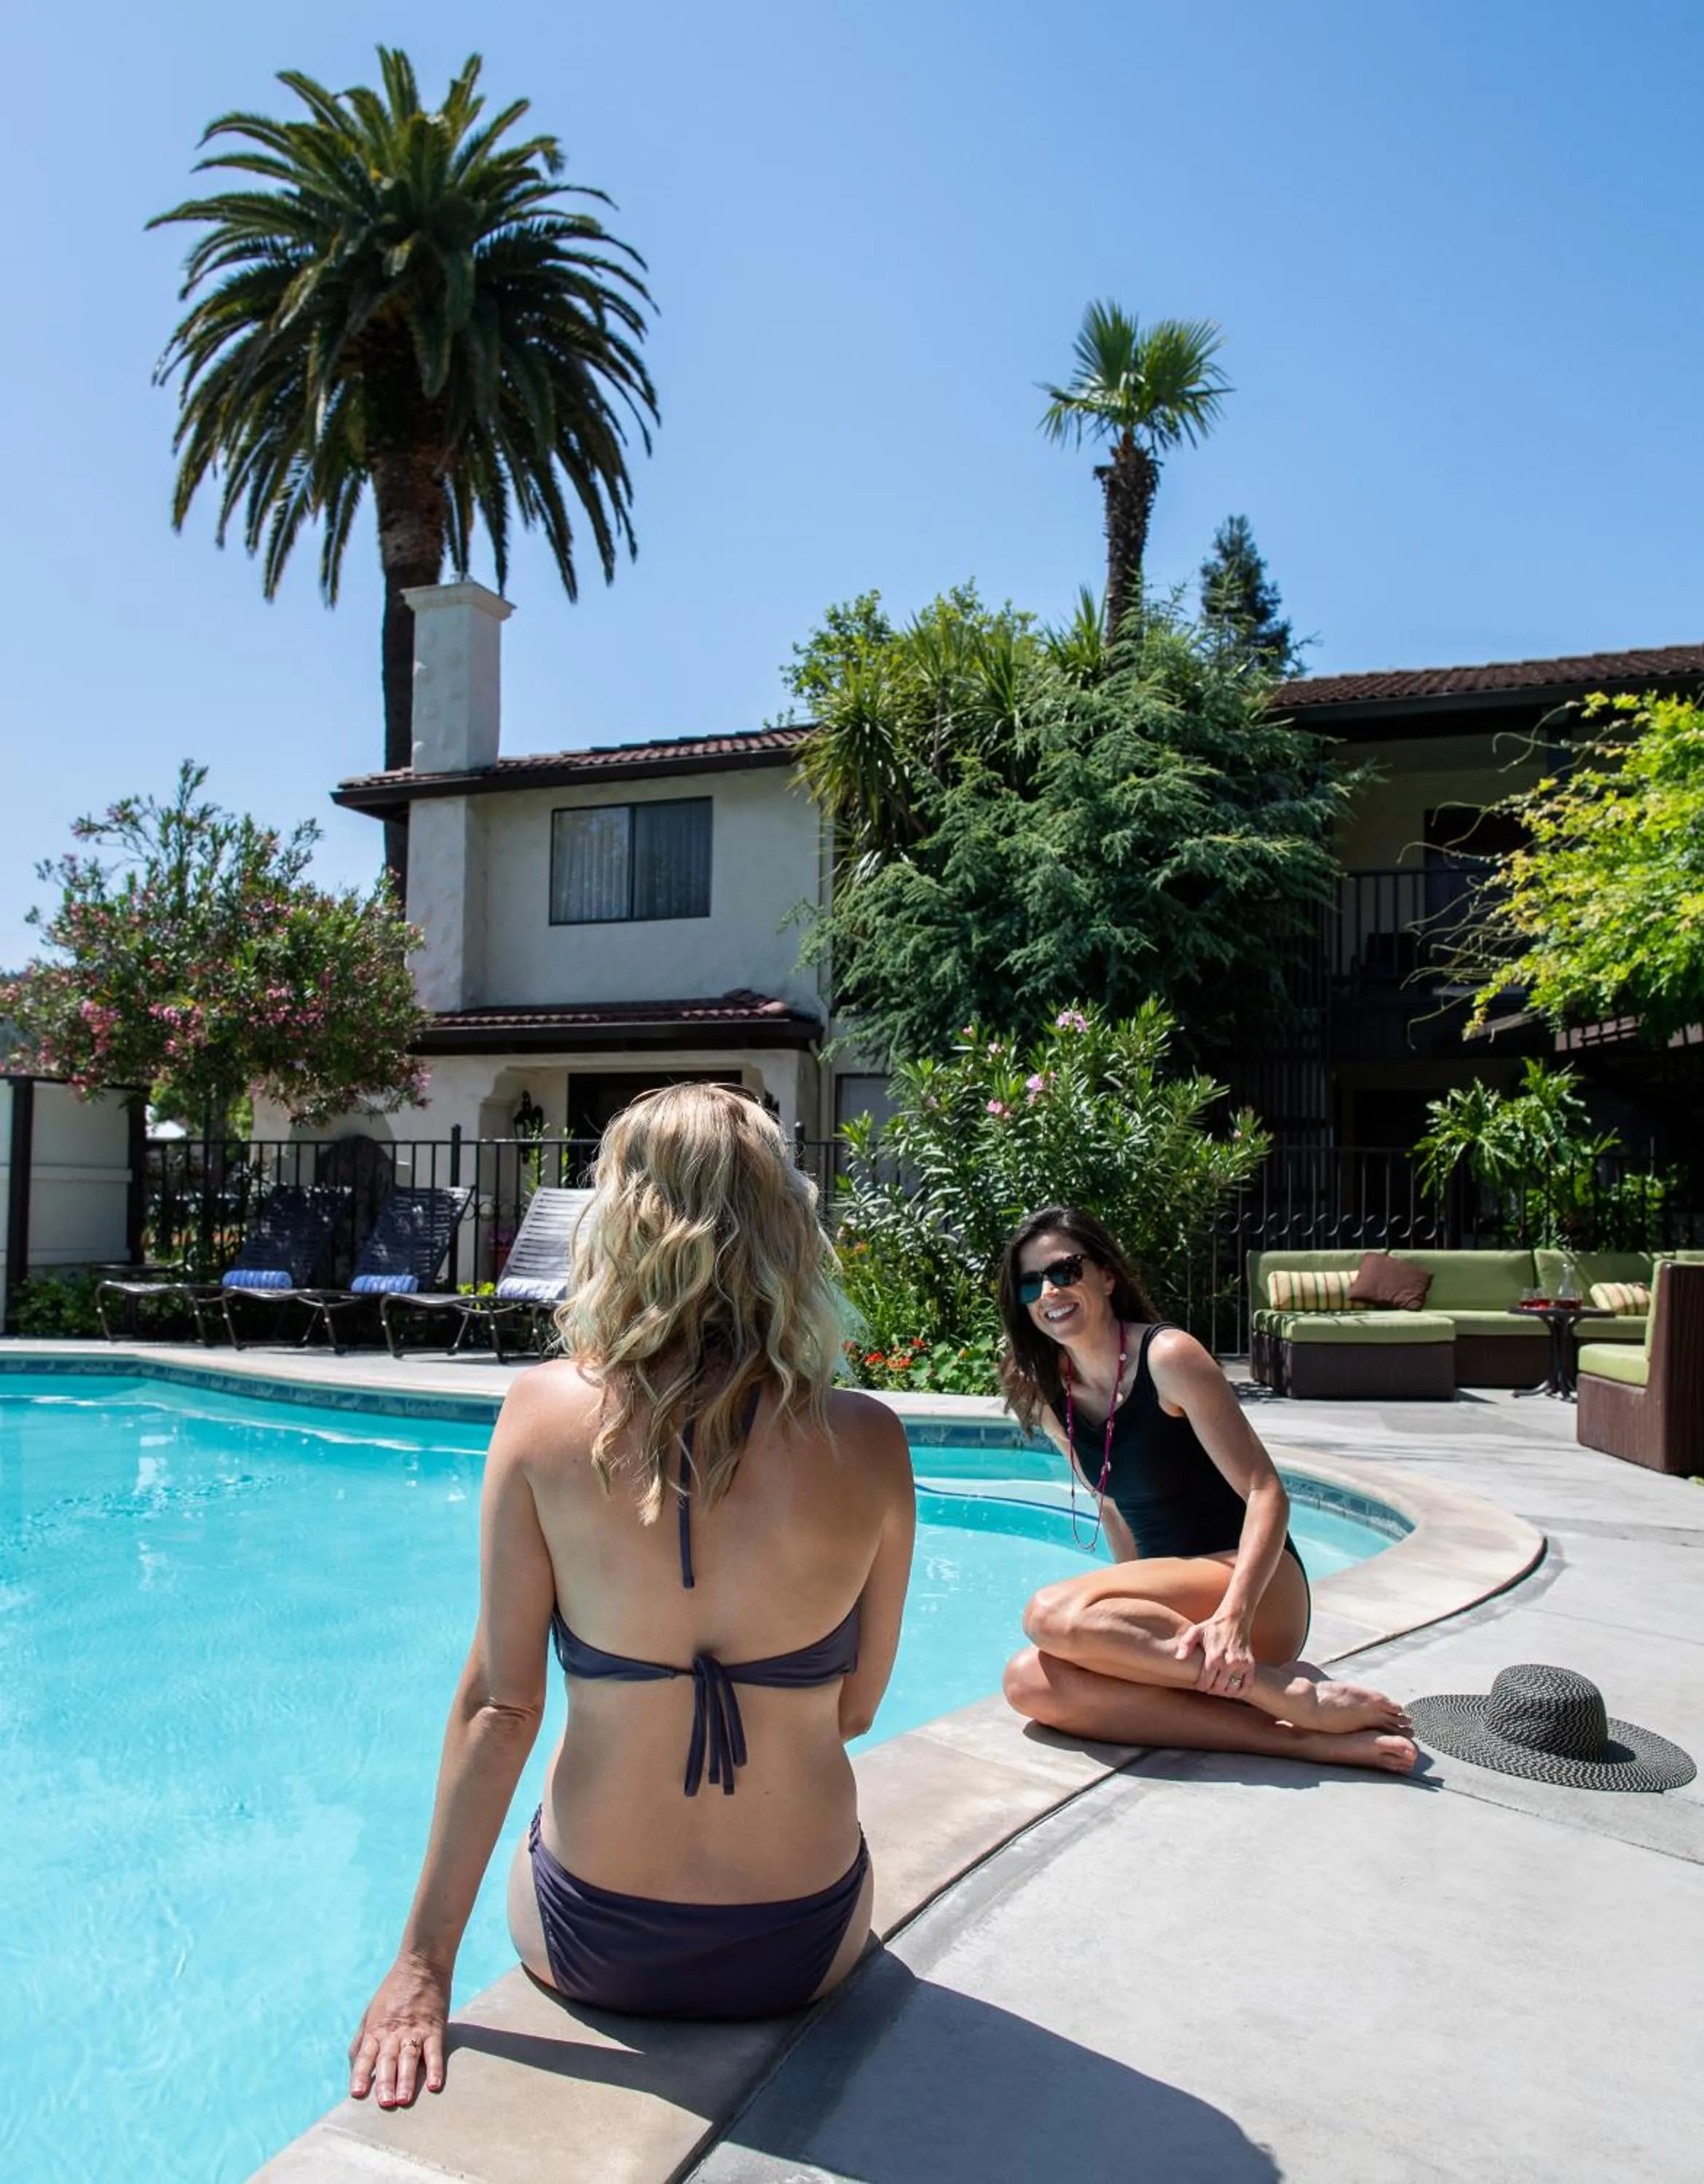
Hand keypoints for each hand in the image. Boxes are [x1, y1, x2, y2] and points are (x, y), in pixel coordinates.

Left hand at [349, 1953, 450, 2107]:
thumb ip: (361, 2042)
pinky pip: (434, 2050)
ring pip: (409, 2057)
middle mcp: (393, 2032)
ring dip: (407, 2079)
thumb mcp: (370, 2014)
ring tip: (404, 2099)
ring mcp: (415, 2030)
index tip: (357, 2093)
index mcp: (376, 2029)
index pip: (365, 2055)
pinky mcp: (435, 2027)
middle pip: (388, 2059)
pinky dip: (435, 2068)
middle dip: (385, 2082)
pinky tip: (435, 2084)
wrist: (420, 1964)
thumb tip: (353, 2069)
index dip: (361, 2074)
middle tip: (384, 2103)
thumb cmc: (393, 1992)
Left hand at [1174, 1609, 1256, 1698]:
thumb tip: (1179, 1658)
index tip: (1198, 1684)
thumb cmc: (1212, 1627)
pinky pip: (1247, 1686)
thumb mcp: (1195, 1631)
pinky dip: (1240, 1692)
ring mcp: (1241, 1665)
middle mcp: (1228, 1663)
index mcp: (1214, 1657)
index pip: (1206, 1683)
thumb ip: (1186, 1644)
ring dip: (1224, 1692)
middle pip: (1218, 1688)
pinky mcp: (1250, 1665)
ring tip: (1219, 1687)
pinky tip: (1232, 1690)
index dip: (1200, 1686)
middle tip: (1208, 1686)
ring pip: (1231, 1690)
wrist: (1234, 1619)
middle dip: (1211, 1690)